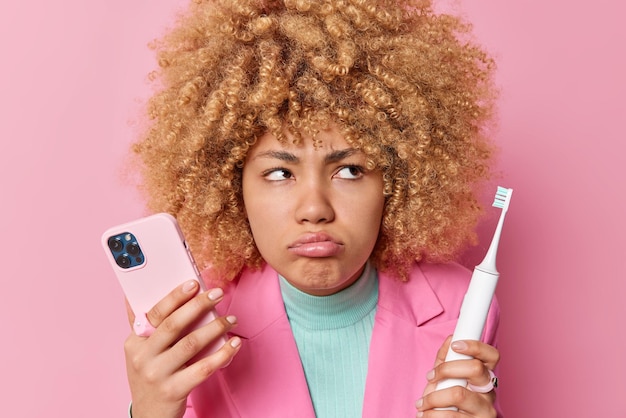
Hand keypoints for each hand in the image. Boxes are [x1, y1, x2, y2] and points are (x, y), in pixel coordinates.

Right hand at [124, 280, 241, 417]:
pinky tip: (234, 344)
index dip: (175, 296)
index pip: (155, 313)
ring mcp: (157, 375)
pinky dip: (222, 354)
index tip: (193, 283)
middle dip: (198, 305)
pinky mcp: (173, 391)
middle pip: (173, 325)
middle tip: (218, 293)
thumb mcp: (142, 351)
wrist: (149, 417)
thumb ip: (147, 325)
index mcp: (135, 342)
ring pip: (191, 344)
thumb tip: (148, 291)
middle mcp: (142, 357)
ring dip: (215, 328)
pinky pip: (203, 368)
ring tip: (231, 319)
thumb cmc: (152, 375)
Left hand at [416, 336, 499, 416]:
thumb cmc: (446, 403)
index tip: (455, 345)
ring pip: (459, 394)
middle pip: (475, 369)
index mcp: (484, 377)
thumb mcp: (445, 379)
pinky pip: (451, 416)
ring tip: (421, 404)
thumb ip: (446, 359)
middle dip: (446, 369)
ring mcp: (485, 411)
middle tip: (429, 376)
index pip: (492, 355)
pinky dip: (432, 415)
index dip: (476, 346)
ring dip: (432, 398)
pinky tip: (426, 415)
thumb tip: (451, 338)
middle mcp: (489, 393)